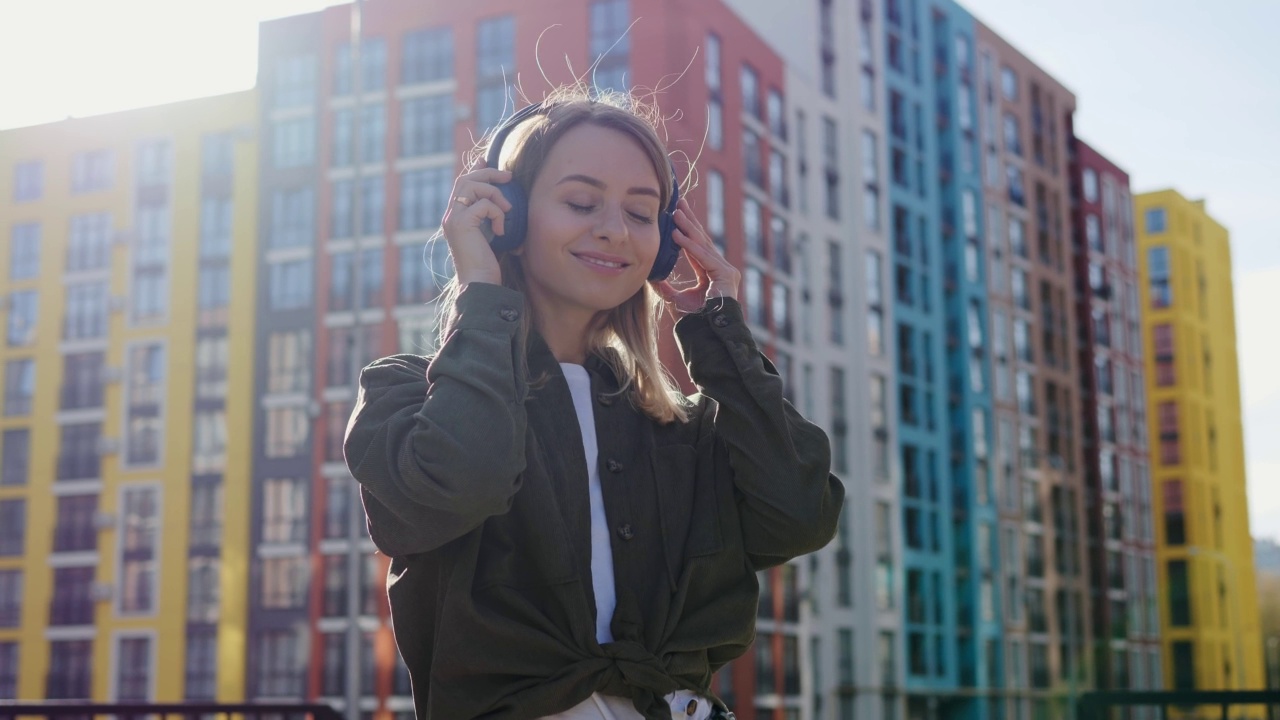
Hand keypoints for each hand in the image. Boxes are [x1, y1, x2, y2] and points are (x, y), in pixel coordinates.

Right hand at [440, 168, 513, 286]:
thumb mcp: (491, 235)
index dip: (475, 169)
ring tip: (508, 211)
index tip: (486, 160)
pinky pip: (484, 204)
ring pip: (472, 186)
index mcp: (456, 218)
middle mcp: (450, 216)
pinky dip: (498, 213)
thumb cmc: (487, 266)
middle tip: (509, 176)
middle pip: (465, 179)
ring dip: (496, 194)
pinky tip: (501, 231)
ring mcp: (453, 219)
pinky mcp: (461, 224)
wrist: (480, 285)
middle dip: (488, 173)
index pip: (462, 185)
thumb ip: (490, 217)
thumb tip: (502, 202)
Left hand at [653, 197, 740, 314]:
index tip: (676, 215)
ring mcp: (726, 271)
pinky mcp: (725, 275)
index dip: (686, 230)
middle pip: (702, 240)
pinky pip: (703, 257)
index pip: (697, 246)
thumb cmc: (694, 322)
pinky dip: (689, 246)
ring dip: (688, 228)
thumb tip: (650, 277)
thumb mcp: (675, 300)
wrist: (706, 337)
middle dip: (689, 221)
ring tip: (676, 213)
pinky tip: (676, 235)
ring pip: (703, 245)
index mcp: (711, 273)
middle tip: (679, 202)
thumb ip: (666, 287)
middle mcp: (721, 269)